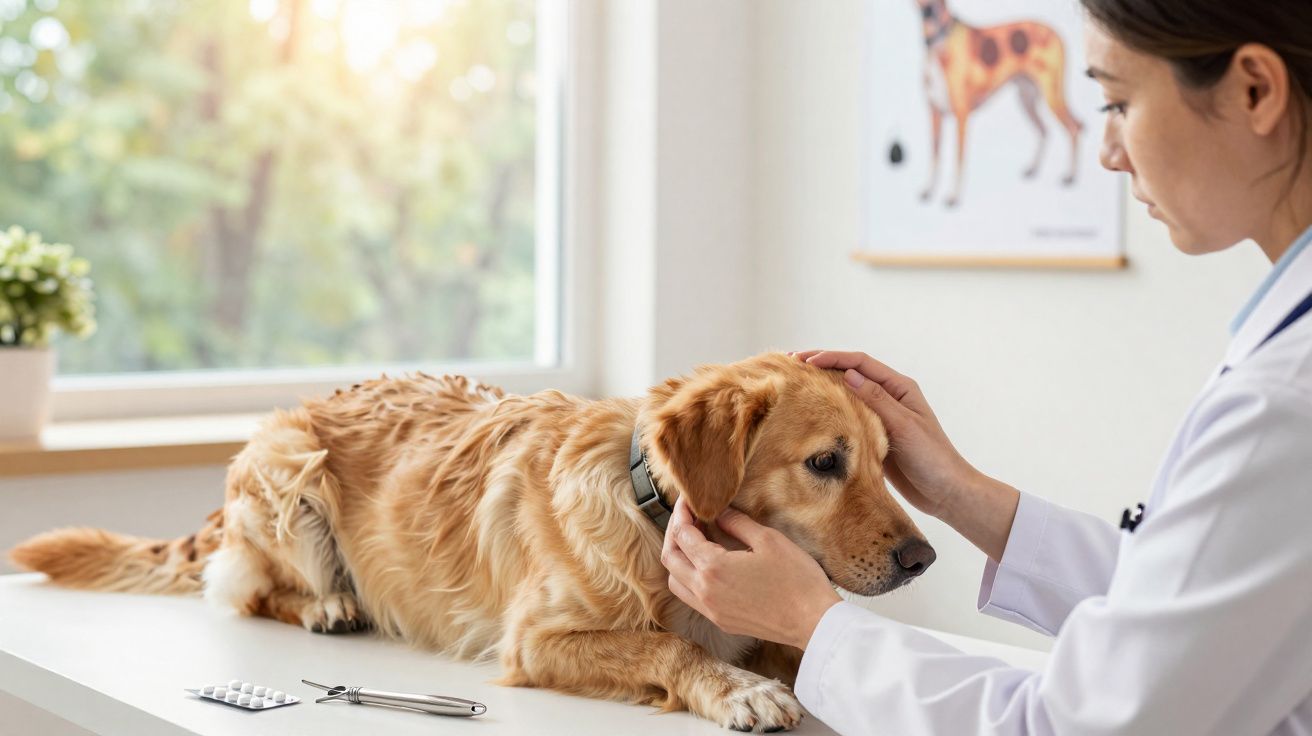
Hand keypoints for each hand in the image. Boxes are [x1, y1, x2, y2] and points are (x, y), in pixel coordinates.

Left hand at [662, 496, 840, 650]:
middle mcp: (704, 591)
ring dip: (677, 558)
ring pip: (675, 581)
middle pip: (670, 558)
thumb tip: (718, 513)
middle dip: (673, 533)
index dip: (682, 513)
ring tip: (693, 541)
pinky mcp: (721, 621)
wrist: (813, 622)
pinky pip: (691, 598)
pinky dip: (688, 578)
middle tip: (686, 516)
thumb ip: (737, 523)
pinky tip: (706, 566)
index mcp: (713, 567)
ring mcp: (711, 610)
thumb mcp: (768, 540)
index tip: (689, 500)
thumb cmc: (796, 579)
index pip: (682, 534)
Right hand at [791, 350, 979, 519]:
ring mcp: (882, 416)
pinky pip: (849, 416)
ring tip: (797, 384)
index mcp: (900, 387)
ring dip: (823, 387)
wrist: (945, 491)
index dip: (832, 358)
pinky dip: (831, 410)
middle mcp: (890, 397)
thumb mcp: (903, 426)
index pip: (861, 363)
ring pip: (848, 394)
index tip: (806, 361)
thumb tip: (847, 374)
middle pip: (851, 373)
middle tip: (793, 364)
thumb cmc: (932, 458)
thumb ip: (876, 400)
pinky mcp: (875, 435)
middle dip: (823, 366)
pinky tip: (812, 412)